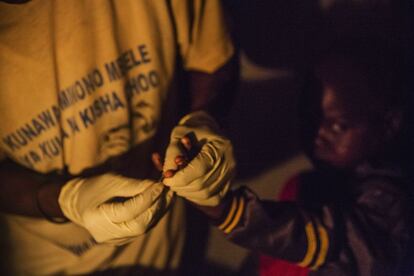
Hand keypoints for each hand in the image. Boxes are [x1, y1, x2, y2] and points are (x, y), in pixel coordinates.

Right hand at [58, 173, 172, 243]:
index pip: (128, 211)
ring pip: (144, 228)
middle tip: (168, 191)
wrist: (80, 203)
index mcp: (97, 218)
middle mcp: (105, 234)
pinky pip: (143, 229)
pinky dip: (153, 215)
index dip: (147, 198)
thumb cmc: (95, 188)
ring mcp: (115, 240)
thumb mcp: (111, 181)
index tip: (160, 185)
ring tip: (168, 196)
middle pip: (139, 225)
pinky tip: (161, 203)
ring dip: (159, 211)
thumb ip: (134, 185)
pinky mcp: (123, 239)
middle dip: (157, 207)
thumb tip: (157, 185)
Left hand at [162, 111, 235, 205]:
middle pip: (202, 184)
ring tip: (177, 183)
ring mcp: (231, 175)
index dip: (180, 177)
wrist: (208, 133)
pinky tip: (187, 188)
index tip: (166, 178)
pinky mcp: (228, 185)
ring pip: (206, 194)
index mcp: (220, 145)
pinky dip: (196, 197)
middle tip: (169, 181)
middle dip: (181, 186)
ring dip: (187, 192)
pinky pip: (211, 199)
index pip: (199, 168)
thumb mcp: (179, 134)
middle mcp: (230, 162)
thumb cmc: (191, 132)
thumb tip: (167, 174)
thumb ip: (173, 152)